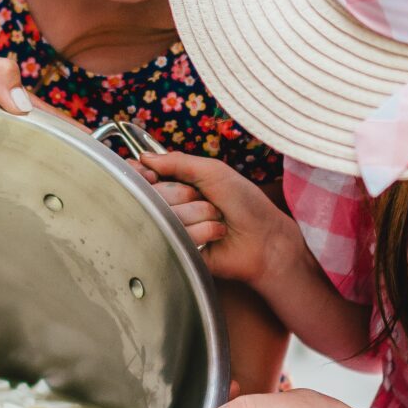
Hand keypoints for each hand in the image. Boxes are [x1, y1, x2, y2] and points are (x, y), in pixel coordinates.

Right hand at [137, 145, 300, 288]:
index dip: (143, 175)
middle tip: (204, 198)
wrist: (266, 238)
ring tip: (217, 218)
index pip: (142, 176)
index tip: (152, 176)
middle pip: (151, 196)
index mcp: (177, 183)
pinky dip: (203, 231)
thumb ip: (178, 161)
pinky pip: (178, 237)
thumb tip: (144, 157)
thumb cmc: (245, 202)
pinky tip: (217, 235)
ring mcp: (175, 230)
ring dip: (198, 214)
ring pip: (166, 217)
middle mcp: (171, 206)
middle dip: (182, 194)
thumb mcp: (213, 171)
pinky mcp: (181, 251)